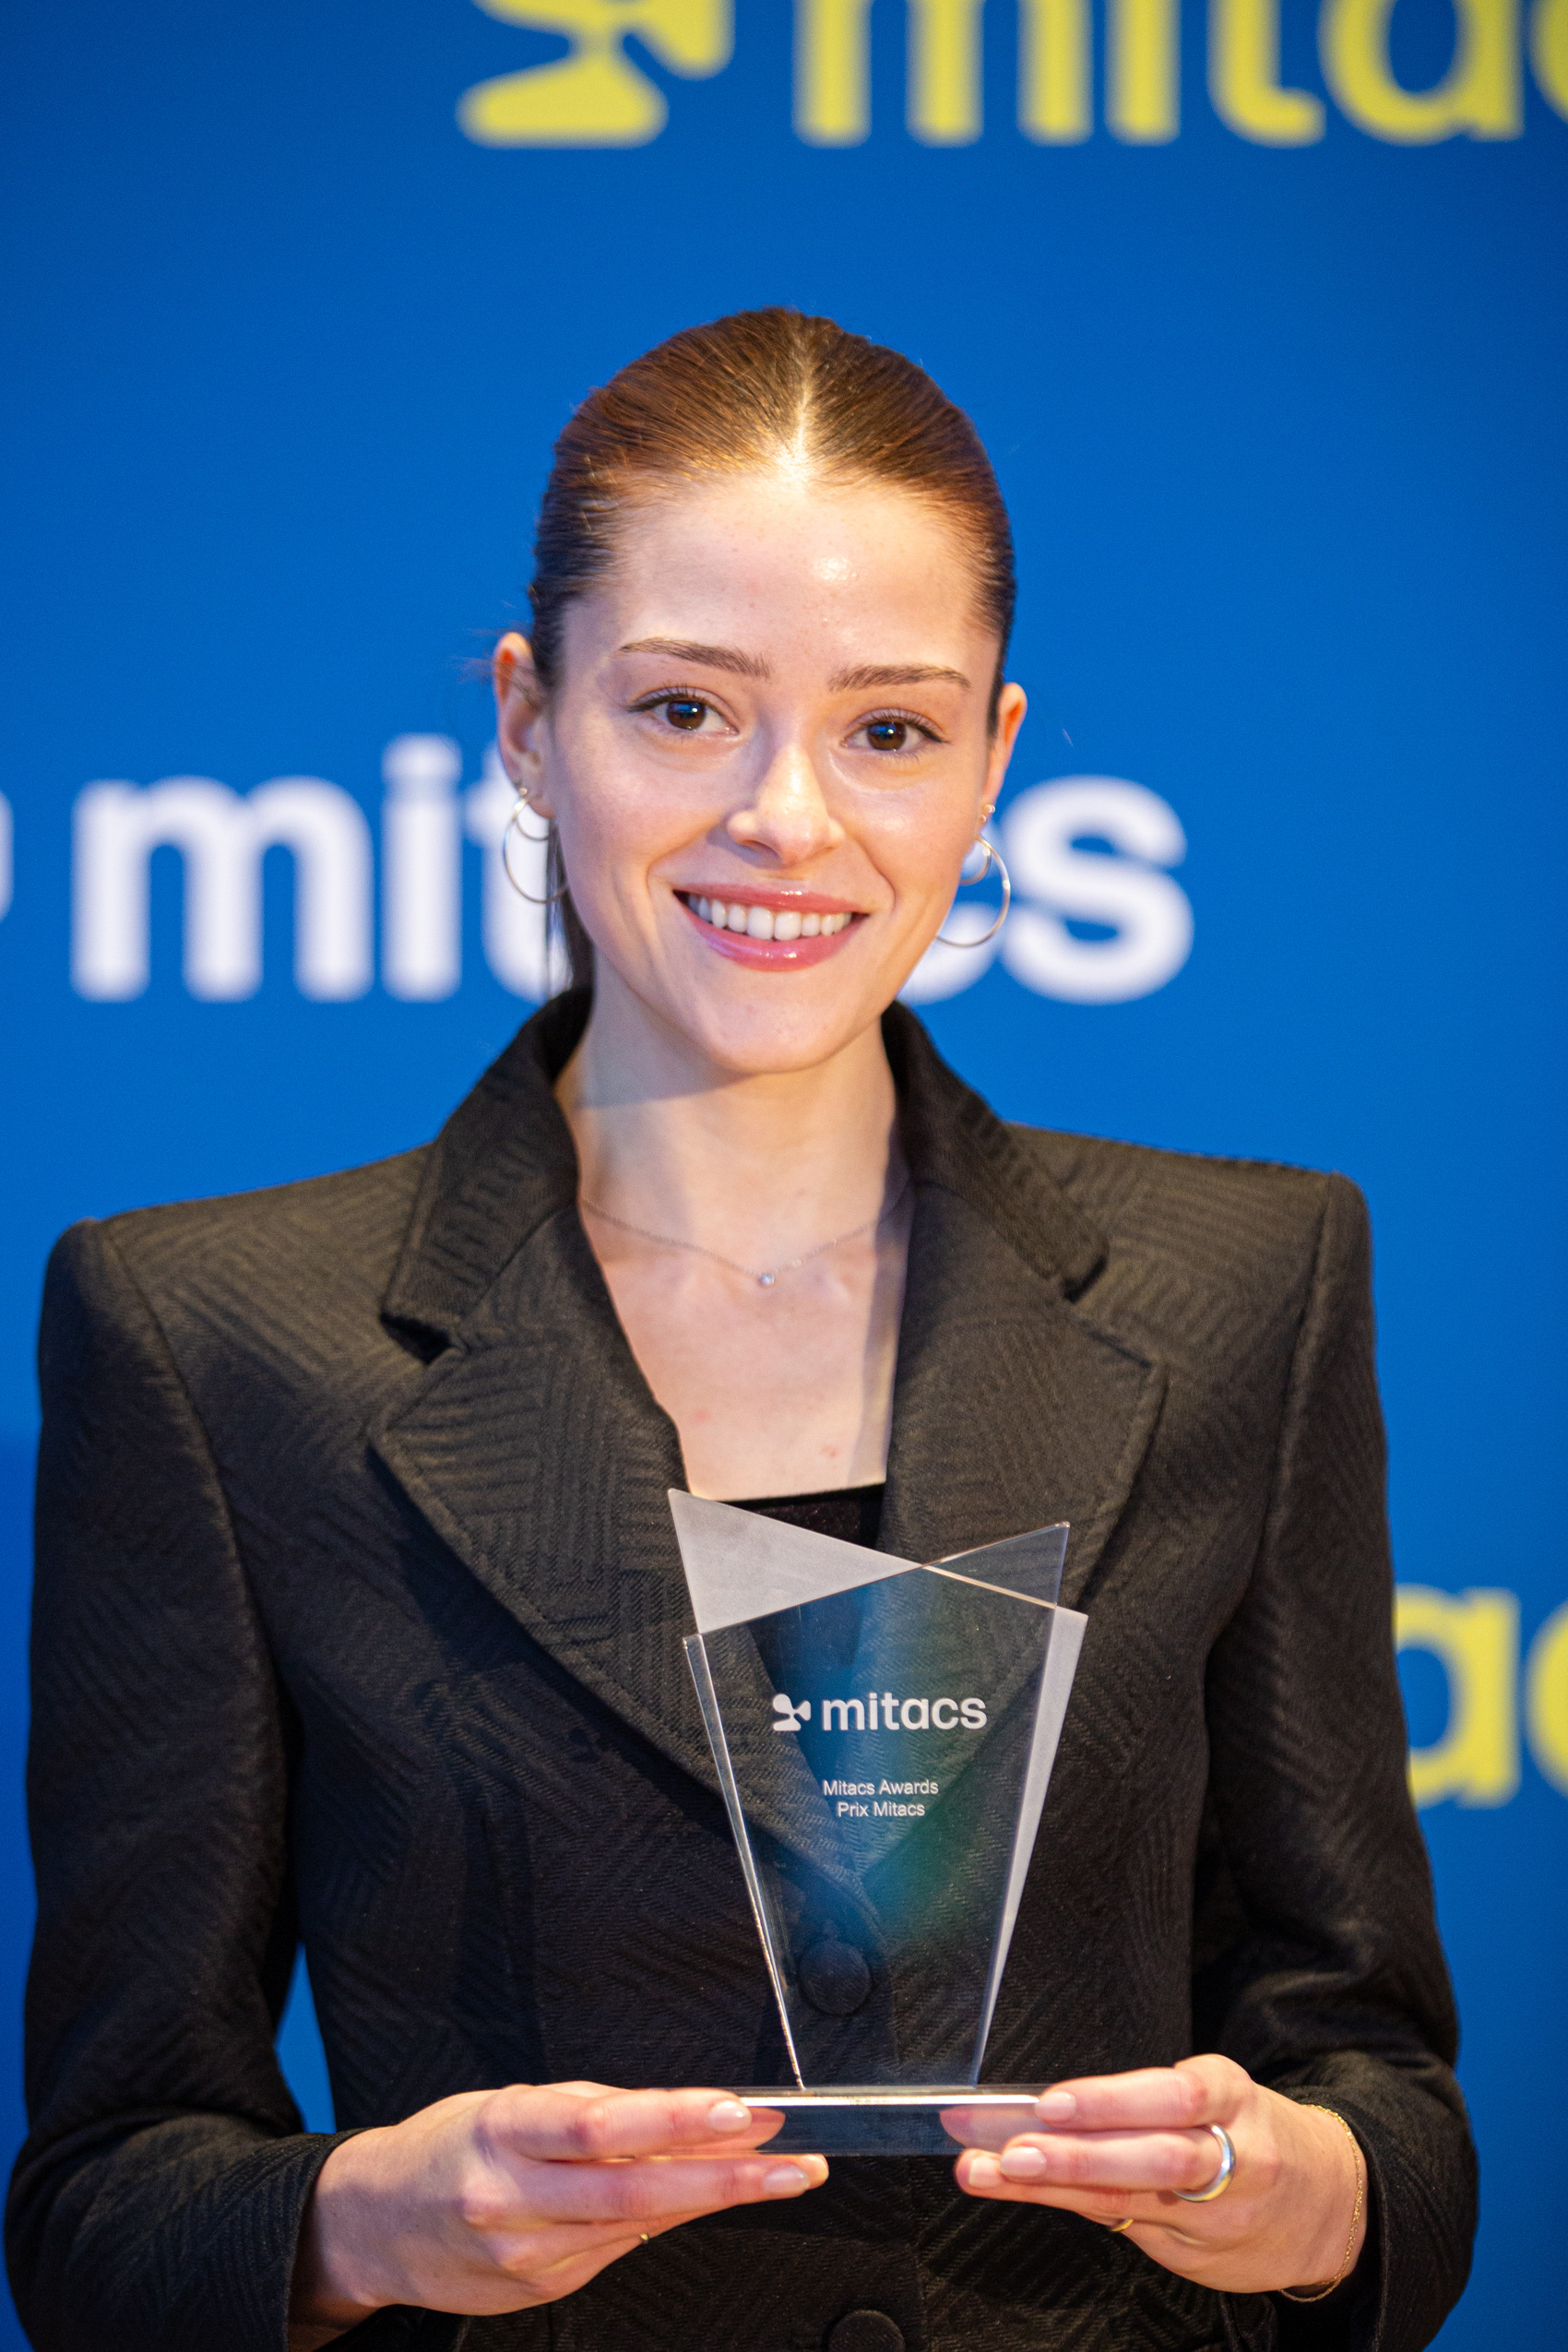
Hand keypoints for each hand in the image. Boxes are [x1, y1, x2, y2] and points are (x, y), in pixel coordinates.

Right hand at [288, 2081, 821, 2341]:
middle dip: (725, 2174)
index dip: (674, 2120)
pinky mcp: (542, 2288)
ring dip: (716, 2196)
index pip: (600, 2126)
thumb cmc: (449, 2148)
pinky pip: (618, 2249)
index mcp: (504, 2133)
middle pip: (634, 2190)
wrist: (374, 2226)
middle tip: (791, 2158)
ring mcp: (529, 2254)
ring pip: (639, 2225)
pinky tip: (704, 2196)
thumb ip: (588, 2111)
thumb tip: (681, 2112)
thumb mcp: (507, 2105)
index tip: (739, 2111)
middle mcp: (515, 2199)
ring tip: (780, 2172)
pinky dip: (667, 2220)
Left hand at [944, 2056, 1364, 2297]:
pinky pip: (1129, 2228)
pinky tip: (1024, 2194)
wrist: (1329, 2207)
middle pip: (1152, 2158)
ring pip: (1131, 2199)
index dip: (1110, 2102)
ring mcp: (1216, 2213)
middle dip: (1075, 2155)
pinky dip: (1073, 2208)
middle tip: (1011, 2148)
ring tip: (993, 2172)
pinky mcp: (1202, 2255)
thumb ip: (1147, 2101)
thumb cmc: (1254, 2133)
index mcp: (1232, 2096)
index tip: (1052, 2102)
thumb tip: (1050, 2104)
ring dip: (1053, 2186)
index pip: (1172, 2096)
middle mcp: (1231, 2156)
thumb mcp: (1219, 2096)